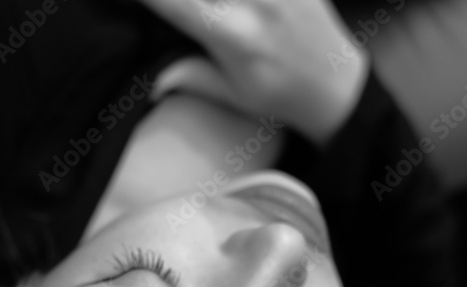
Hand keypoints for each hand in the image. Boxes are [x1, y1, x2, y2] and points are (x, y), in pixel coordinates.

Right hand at [139, 0, 369, 143]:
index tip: (128, 1)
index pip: (171, 0)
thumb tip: (149, 80)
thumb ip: (189, 76)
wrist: (338, 86)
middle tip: (174, 8)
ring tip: (209, 8)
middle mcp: (254, 1)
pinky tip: (227, 4)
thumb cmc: (280, 97)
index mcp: (231, 35)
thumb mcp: (232, 94)